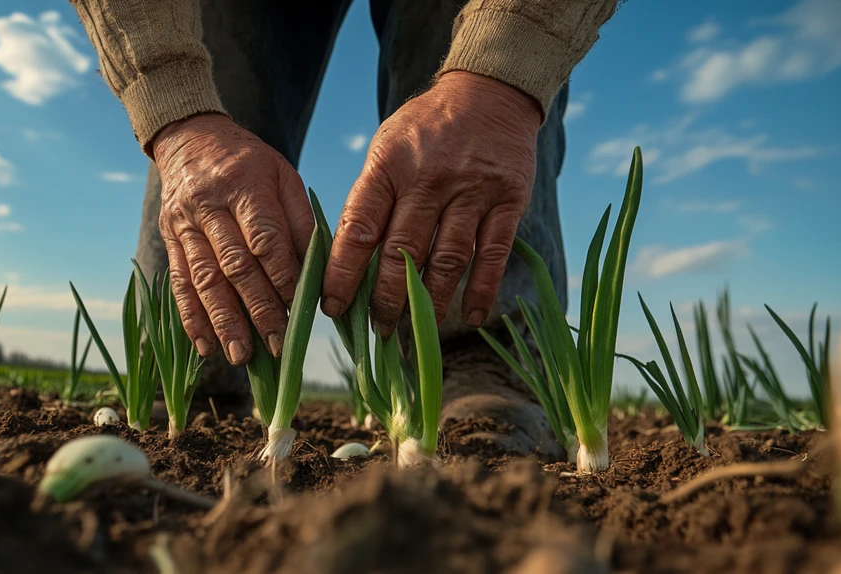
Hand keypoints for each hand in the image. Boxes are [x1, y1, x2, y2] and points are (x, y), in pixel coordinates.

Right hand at [151, 113, 313, 364]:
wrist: (190, 138)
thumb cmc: (249, 162)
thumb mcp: (284, 176)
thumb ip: (301, 223)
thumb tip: (317, 274)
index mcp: (244, 184)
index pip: (264, 237)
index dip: (281, 276)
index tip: (299, 308)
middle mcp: (209, 205)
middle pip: (234, 264)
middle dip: (257, 309)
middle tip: (276, 345)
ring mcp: (183, 224)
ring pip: (203, 279)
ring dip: (223, 321)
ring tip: (241, 356)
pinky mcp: (169, 239)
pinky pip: (179, 283)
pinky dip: (192, 318)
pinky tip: (205, 346)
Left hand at [321, 71, 542, 335]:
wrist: (488, 91)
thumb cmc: (425, 128)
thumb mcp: (386, 147)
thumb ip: (371, 198)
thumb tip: (347, 259)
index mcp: (389, 165)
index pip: (359, 228)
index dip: (343, 272)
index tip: (332, 307)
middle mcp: (430, 178)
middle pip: (402, 252)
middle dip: (384, 299)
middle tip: (374, 332)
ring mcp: (472, 190)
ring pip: (446, 259)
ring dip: (427, 302)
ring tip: (411, 331)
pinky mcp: (508, 200)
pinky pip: (492, 254)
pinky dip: (481, 290)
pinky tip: (469, 317)